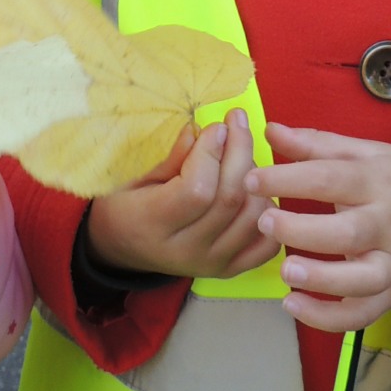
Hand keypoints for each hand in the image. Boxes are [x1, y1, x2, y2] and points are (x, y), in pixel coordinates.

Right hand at [86, 109, 278, 280]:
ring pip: (252, 216)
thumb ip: (171, 158)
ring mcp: (212, 263)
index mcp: (153, 225)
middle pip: (229, 199)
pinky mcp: (229, 269)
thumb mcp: (134, 176)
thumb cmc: (124, 205)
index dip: (211, 153)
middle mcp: (186, 251)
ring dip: (256, 177)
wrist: (120, 248)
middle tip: (237, 121)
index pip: (197, 190)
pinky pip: (266, 244)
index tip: (216, 126)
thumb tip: (202, 132)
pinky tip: (256, 189)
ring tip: (244, 153)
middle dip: (239, 151)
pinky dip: (269, 213)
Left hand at [249, 123, 390, 332]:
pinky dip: (329, 318)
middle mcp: (388, 224)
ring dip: (323, 280)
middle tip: (265, 222)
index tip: (251, 179)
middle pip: (349, 232)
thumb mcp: (369, 154)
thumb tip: (270, 130)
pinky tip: (294, 305)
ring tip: (285, 272)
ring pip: (362, 280)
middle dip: (303, 230)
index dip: (289, 179)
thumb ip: (317, 144)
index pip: (332, 178)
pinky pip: (362, 314)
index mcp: (379, 181)